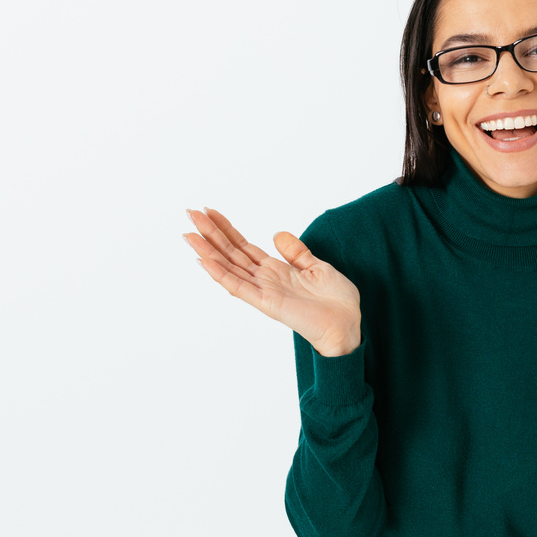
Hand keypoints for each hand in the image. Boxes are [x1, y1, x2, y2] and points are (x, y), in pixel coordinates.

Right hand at [182, 207, 361, 356]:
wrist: (348, 324)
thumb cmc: (336, 301)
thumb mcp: (317, 266)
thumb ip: (295, 252)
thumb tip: (276, 234)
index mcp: (276, 270)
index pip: (243, 246)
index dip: (226, 229)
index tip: (209, 212)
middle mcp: (265, 280)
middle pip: (230, 253)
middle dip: (210, 234)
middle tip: (190, 213)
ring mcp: (263, 291)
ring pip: (228, 268)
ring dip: (207, 251)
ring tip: (188, 234)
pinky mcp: (267, 303)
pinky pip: (239, 287)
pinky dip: (221, 275)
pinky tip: (204, 261)